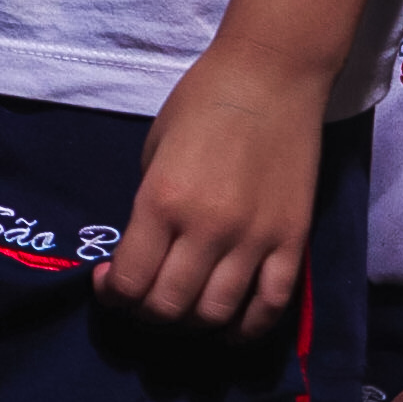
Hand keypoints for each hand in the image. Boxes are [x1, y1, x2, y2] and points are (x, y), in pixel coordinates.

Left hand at [92, 38, 325, 335]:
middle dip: (147, 311)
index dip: (113, 294)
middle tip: (145, 295)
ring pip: (215, 315)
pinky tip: (229, 322)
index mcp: (164, 198)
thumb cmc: (203, 100)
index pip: (131, 281)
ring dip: (191, 323)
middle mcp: (207, 227)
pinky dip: (246, 327)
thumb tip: (144, 253)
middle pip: (169, 307)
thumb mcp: (156, 148)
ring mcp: (254, 238)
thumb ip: (149, 205)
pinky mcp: (293, 241)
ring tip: (185, 305)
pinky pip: (270, 307)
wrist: (272, 73)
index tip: (110, 283)